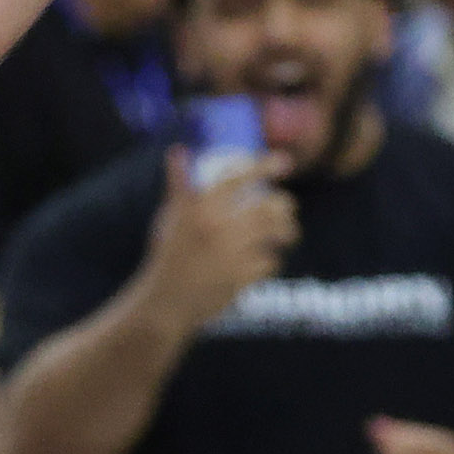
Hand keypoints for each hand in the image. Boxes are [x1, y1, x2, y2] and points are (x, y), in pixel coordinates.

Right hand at [138, 147, 296, 329]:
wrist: (166, 302)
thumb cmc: (167, 255)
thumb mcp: (168, 217)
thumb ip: (179, 186)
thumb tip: (177, 151)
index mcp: (197, 209)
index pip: (236, 179)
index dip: (263, 167)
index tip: (284, 161)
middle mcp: (216, 228)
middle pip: (267, 206)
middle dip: (284, 205)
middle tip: (287, 206)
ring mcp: (230, 254)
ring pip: (275, 232)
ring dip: (286, 230)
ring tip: (287, 232)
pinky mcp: (242, 278)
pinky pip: (270, 262)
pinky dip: (271, 259)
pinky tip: (266, 259)